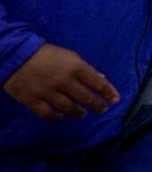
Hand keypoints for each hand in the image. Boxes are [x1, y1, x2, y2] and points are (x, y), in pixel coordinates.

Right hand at [3, 43, 119, 120]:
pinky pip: (48, 114)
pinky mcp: (33, 100)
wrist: (15, 55)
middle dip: (97, 105)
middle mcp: (64, 81)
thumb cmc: (46, 54)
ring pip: (69, 108)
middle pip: (85, 98)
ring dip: (78, 112)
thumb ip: (85, 68)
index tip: (116, 100)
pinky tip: (61, 117)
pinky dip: (56, 118)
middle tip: (102, 109)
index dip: (108, 92)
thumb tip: (101, 78)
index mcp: (75, 67)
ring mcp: (48, 92)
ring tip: (82, 113)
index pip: (97, 82)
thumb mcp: (69, 55)